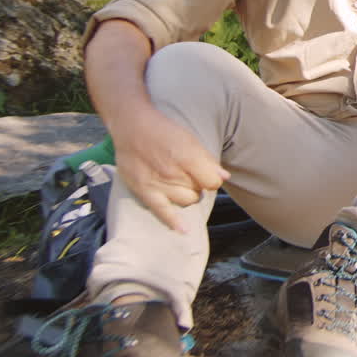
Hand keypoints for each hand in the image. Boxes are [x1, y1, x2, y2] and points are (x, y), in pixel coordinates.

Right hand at [112, 108, 227, 232]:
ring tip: (180, 184)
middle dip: (198, 186)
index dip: (212, 180)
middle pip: (198, 193)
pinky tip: (183, 230)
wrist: (132, 126)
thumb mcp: (190, 139)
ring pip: (185, 202)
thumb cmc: (164, 131)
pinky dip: (173, 222)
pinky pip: (161, 211)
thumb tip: (224, 177)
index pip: (212, 183)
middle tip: (189, 175)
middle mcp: (173, 172)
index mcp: (188, 157)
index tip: (206, 175)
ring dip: (187, 195)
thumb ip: (207, 160)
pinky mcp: (144, 191)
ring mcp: (158, 183)